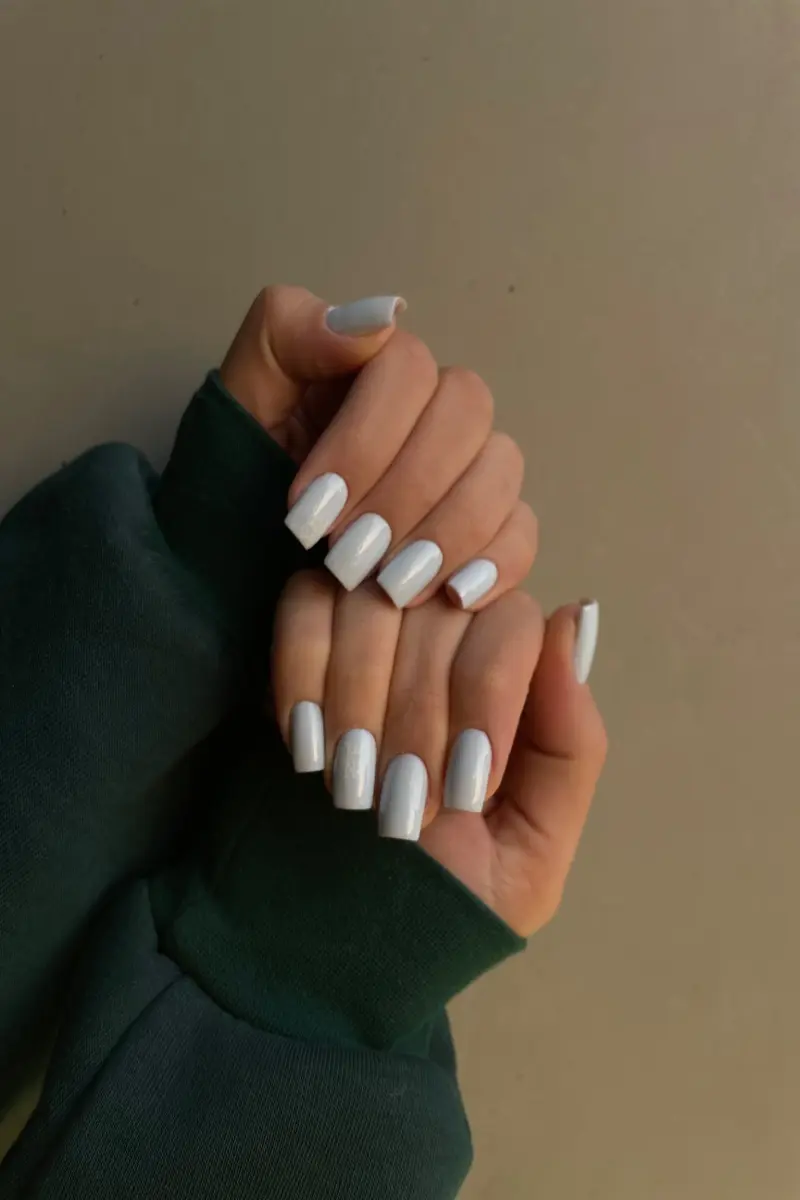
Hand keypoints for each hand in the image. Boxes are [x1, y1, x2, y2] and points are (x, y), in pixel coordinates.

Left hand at [219, 286, 536, 608]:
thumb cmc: (238, 479)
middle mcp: (433, 410)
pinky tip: (452, 594)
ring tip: (388, 585)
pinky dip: (497, 561)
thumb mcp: (240, 401)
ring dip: (447, 529)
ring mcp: (468, 469)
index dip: (364, 440)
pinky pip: (522, 532)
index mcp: (378, 367)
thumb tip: (377, 318)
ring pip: (499, 471)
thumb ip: (288, 334)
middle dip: (404, 490)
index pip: (408, 369)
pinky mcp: (488, 529)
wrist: (239, 561)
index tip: (308, 510)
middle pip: (465, 416)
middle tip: (347, 554)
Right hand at [272, 572, 606, 936]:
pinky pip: (305, 604)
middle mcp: (449, 632)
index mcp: (516, 677)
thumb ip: (569, 741)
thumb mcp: (530, 846)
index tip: (463, 786)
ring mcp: (374, 623)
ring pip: (370, 600)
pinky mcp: (305, 632)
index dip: (482, 694)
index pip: (509, 622)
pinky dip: (305, 673)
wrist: (335, 939)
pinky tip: (309, 746)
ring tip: (353, 787)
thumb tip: (575, 615)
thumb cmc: (441, 894)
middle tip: (402, 803)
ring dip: (358, 699)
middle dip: (417, 713)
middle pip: (437, 611)